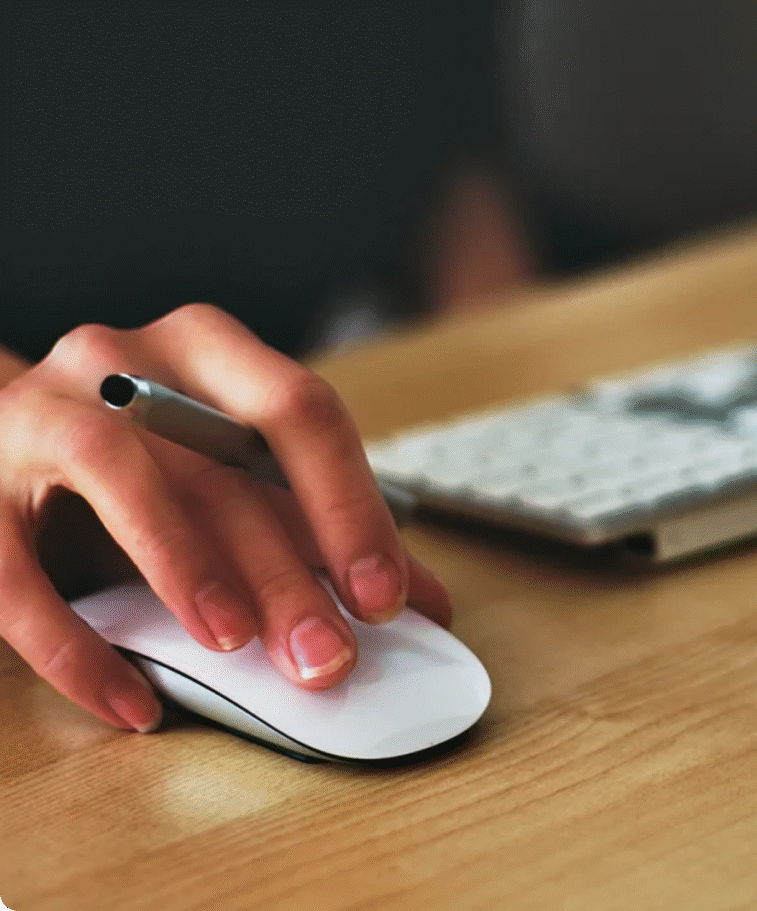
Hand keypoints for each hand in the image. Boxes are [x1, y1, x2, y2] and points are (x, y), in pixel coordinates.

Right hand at [0, 304, 450, 733]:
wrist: (12, 437)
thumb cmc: (146, 454)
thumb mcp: (233, 472)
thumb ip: (319, 526)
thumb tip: (420, 599)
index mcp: (208, 350)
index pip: (299, 410)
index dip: (350, 504)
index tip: (386, 595)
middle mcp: (125, 362)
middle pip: (221, 461)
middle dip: (285, 568)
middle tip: (328, 654)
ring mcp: (41, 413)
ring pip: (120, 478)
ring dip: (187, 568)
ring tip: (238, 646)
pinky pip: (13, 572)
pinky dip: (75, 646)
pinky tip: (133, 703)